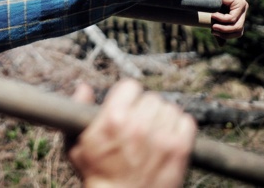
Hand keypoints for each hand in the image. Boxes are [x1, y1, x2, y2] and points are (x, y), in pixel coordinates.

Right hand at [67, 79, 196, 187]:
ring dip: (162, 118)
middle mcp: (139, 125)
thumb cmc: (98, 177)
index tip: (126, 107)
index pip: (130, 86)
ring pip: (169, 108)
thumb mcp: (77, 146)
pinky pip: (186, 121)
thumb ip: (79, 112)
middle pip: (151, 98)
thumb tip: (84, 88)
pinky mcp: (180, 149)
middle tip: (139, 124)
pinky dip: (179, 127)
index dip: (127, 97)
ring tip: (153, 133)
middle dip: (145, 109)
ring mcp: (162, 137)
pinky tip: (168, 138)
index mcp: (113, 119)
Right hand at [200, 0, 247, 40]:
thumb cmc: (209, 1)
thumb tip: (222, 45)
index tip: (213, 32)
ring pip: (237, 26)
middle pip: (239, 31)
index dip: (226, 36)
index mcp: (238, 15)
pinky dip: (222, 19)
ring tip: (213, 25)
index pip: (238, 32)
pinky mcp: (240, 4)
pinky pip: (232, 18)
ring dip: (223, 28)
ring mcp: (243, 7)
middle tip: (213, 31)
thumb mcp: (215, 19)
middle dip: (225, 34)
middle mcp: (242, 11)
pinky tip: (214, 15)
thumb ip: (220, 29)